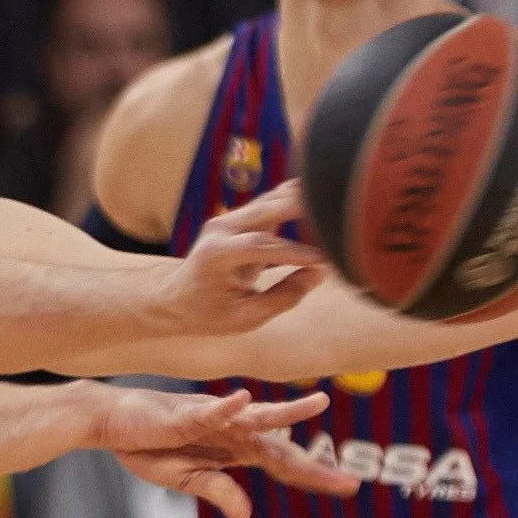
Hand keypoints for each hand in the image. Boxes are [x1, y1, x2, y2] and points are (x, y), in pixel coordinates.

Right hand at [101, 387, 349, 517]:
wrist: (112, 422)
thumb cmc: (148, 445)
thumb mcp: (184, 480)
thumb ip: (218, 491)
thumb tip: (246, 515)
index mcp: (235, 449)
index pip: (283, 465)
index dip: (314, 476)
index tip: (348, 488)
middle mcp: (233, 432)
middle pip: (281, 449)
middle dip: (313, 466)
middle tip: (350, 482)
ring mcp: (214, 419)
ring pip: (257, 417)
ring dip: (288, 410)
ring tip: (319, 402)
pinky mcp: (187, 413)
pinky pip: (211, 410)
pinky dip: (227, 405)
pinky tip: (244, 400)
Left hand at [155, 183, 329, 336]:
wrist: (176, 298)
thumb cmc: (209, 314)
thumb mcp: (244, 318)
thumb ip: (281, 298)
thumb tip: (319, 274)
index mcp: (216, 255)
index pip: (262, 246)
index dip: (296, 252)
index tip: (326, 260)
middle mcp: (220, 228)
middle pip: (269, 208)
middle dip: (305, 210)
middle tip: (342, 214)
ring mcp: (229, 218)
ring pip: (273, 199)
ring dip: (305, 201)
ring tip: (340, 205)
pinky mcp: (240, 217)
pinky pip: (273, 202)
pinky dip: (298, 201)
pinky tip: (326, 201)